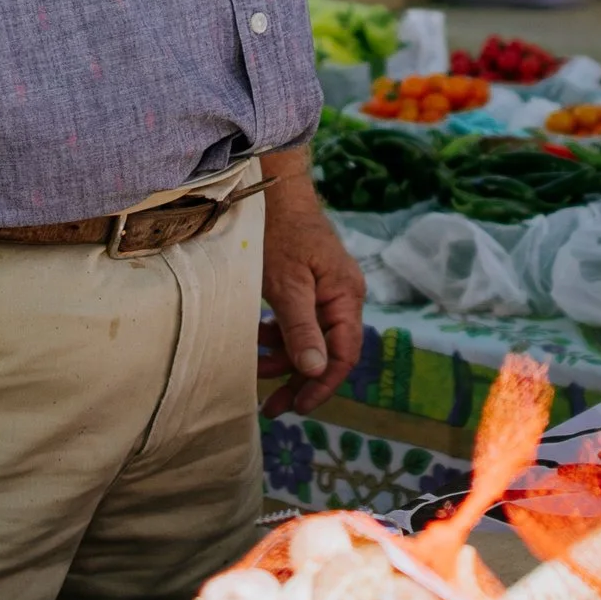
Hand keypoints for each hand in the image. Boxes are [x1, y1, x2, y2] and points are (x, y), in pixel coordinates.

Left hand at [258, 153, 365, 414]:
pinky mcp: (308, 288)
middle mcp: (342, 297)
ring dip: (284, 360)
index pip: (344, 354)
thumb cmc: (281, 233)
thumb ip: (301, 328)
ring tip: (254, 370)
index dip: (322, 385)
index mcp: (346, 297)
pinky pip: (299, 324)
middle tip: (272, 407)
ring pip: (310, 341)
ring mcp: (325, 292)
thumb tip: (316, 371)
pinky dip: (279, 338)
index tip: (297, 406)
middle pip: (327, 352)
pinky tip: (258, 343)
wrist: (273, 192)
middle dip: (300, 380)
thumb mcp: (288, 285)